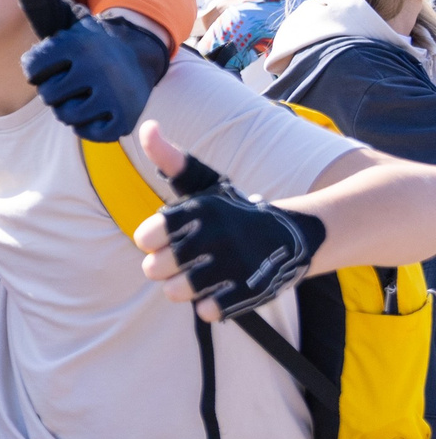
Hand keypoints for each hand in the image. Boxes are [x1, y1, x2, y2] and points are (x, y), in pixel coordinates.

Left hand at [12, 0, 167, 142]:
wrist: (136, 55)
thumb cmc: (84, 41)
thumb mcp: (62, 18)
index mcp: (76, 43)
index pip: (32, 70)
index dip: (39, 67)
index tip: (57, 58)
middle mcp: (96, 68)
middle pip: (47, 94)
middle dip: (55, 87)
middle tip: (75, 75)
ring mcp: (112, 95)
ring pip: (65, 114)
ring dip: (69, 105)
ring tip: (86, 88)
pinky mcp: (123, 119)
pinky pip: (86, 132)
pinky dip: (88, 123)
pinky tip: (98, 104)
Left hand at [132, 121, 325, 320]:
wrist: (293, 236)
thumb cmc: (232, 211)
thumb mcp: (202, 183)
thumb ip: (170, 159)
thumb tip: (147, 127)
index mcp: (199, 211)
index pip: (146, 236)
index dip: (153, 240)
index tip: (170, 235)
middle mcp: (215, 238)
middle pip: (154, 269)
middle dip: (165, 265)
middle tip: (187, 256)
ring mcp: (233, 267)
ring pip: (175, 292)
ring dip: (185, 286)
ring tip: (201, 272)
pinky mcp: (248, 293)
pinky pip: (206, 311)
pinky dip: (210, 304)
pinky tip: (221, 286)